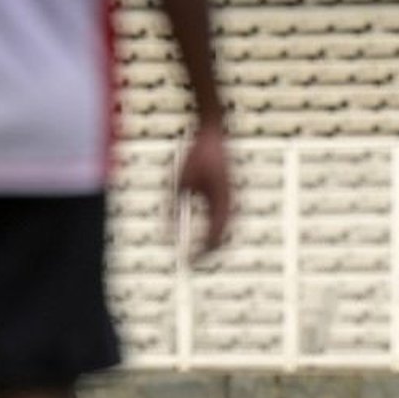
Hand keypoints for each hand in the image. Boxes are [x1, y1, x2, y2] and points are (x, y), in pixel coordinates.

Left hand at [176, 122, 230, 263]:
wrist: (214, 133)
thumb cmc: (196, 155)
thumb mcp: (178, 183)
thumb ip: (173, 209)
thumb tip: (166, 234)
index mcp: (220, 203)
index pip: (213, 238)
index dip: (201, 254)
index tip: (187, 263)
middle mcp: (230, 204)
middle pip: (222, 239)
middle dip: (207, 253)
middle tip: (190, 264)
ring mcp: (232, 199)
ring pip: (225, 231)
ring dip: (213, 244)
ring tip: (198, 255)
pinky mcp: (228, 194)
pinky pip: (223, 219)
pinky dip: (215, 231)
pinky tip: (205, 236)